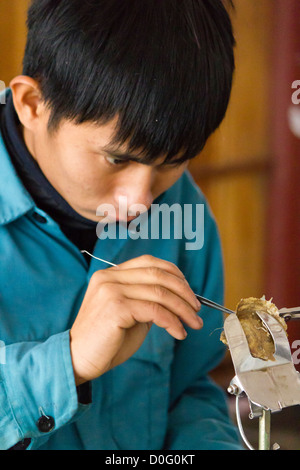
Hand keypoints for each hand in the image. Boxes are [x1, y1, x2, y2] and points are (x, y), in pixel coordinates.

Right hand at [69, 255, 202, 384]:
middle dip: (184, 292)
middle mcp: (109, 277)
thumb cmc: (107, 339)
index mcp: (111, 274)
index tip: (190, 293)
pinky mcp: (116, 307)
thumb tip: (180, 296)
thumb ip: (147, 299)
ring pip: (160, 292)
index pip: (150, 263)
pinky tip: (179, 333)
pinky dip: (172, 322)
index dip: (175, 275)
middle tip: (197, 310)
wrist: (79, 360)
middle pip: (158, 274)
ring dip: (183, 309)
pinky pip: (155, 310)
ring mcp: (111, 290)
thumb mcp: (130, 312)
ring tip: (193, 324)